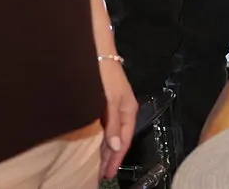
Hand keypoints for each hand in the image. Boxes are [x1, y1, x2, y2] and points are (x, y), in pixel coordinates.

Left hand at [97, 57, 138, 180]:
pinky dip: (103, 139)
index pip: (124, 140)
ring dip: (108, 150)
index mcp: (129, 110)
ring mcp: (115, 106)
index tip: (108, 174)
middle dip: (112, 158)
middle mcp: (124, 109)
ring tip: (102, 166)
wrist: (98, 52)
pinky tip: (100, 144)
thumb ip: (113, 124)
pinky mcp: (106, 102)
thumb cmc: (106, 73)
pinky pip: (107, 127)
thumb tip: (116, 146)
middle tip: (103, 175)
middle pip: (119, 139)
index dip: (116, 158)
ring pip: (112, 134)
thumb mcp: (110, 100)